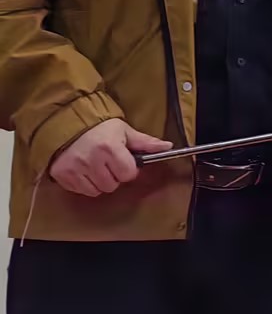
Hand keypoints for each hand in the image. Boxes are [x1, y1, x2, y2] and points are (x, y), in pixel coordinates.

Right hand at [50, 119, 170, 196]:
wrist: (67, 122)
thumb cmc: (99, 127)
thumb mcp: (124, 131)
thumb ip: (145, 142)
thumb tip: (167, 147)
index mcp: (109, 148)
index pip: (128, 174)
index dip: (128, 169)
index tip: (124, 161)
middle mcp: (91, 160)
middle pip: (112, 185)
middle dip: (114, 176)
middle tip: (109, 163)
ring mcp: (74, 169)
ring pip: (97, 191)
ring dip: (100, 182)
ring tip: (97, 166)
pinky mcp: (62, 175)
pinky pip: (81, 191)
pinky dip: (85, 184)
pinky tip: (85, 170)